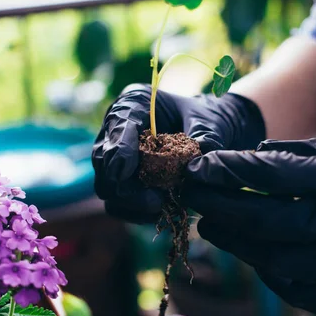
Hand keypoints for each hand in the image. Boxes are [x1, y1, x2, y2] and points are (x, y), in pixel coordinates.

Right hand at [92, 84, 263, 222]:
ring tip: (158, 207)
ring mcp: (117, 157)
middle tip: (153, 199)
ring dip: (128, 201)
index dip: (119, 147)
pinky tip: (157, 212)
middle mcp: (117, 129)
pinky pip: (117, 202)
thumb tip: (198, 165)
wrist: (210, 130)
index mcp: (134, 103)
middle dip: (123, 183)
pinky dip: (134, 211)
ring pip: (106, 185)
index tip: (126, 170)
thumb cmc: (206, 116)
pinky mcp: (124, 181)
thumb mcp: (210, 120)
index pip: (117, 122)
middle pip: (104, 159)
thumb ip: (205, 136)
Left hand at [183, 138, 315, 315]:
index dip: (231, 170)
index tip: (199, 165)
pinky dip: (264, 268)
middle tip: (191, 193)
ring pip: (271, 257)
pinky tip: (249, 252)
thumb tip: (258, 152)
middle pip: (264, 219)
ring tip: (209, 223)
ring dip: (233, 240)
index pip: (274, 174)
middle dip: (219, 205)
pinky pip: (292, 286)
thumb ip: (310, 153)